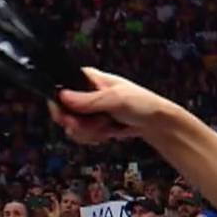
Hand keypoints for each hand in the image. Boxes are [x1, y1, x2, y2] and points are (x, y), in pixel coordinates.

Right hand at [49, 68, 180, 145]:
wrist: (157, 124)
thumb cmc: (143, 104)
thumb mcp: (116, 99)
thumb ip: (89, 100)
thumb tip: (62, 96)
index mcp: (89, 79)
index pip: (60, 86)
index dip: (59, 103)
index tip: (67, 116)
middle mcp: (85, 93)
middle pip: (62, 110)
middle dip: (77, 123)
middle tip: (94, 124)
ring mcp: (89, 110)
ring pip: (72, 125)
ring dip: (88, 132)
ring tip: (106, 127)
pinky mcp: (94, 124)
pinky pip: (82, 134)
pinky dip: (93, 138)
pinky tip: (106, 134)